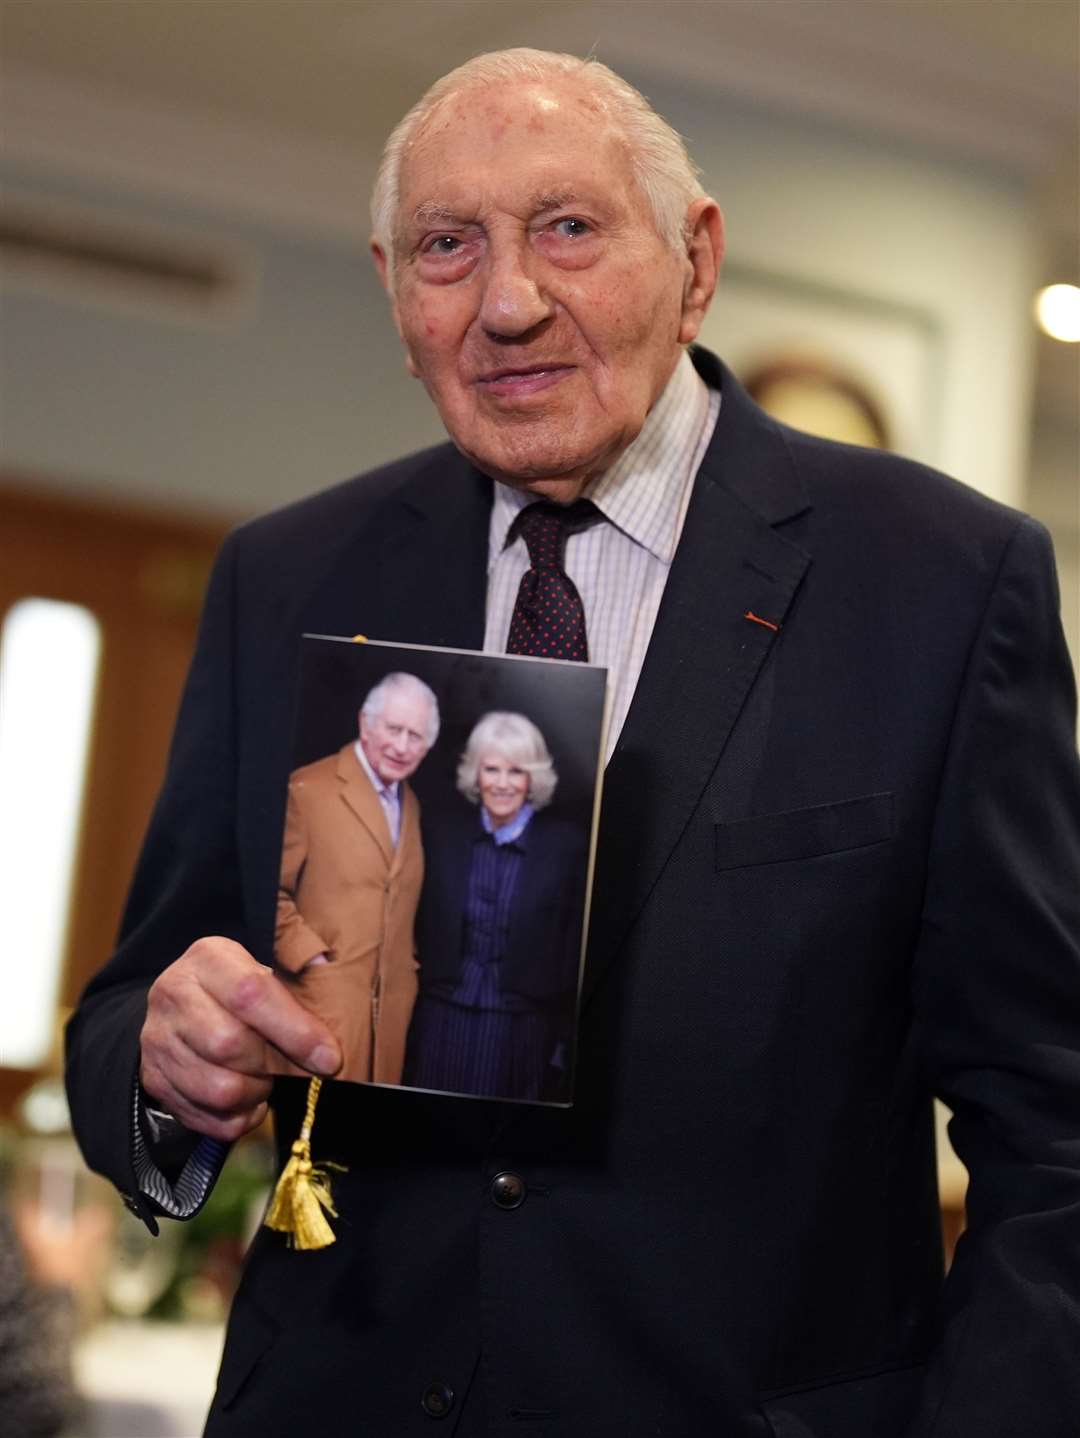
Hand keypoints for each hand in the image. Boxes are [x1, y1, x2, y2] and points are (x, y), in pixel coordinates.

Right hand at [139, 937, 340, 1141]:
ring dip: (255, 1093)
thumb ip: (299, 984)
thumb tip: (328, 1018)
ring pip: (217, 1088)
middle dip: (271, 1064)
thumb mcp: (265, 967)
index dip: (294, 1031)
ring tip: (265, 1080)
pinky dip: (237, 1118)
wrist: (183, 1003)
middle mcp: (173, 994)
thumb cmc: (241, 988)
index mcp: (208, 958)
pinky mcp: (153, 1078)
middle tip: (287, 1065)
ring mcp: (157, 1039)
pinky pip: (204, 1118)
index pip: (250, 994)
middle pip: (229, 1044)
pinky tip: (248, 1100)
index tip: (328, 1058)